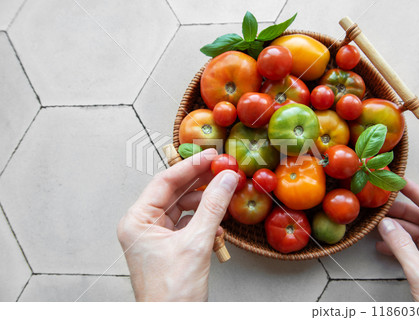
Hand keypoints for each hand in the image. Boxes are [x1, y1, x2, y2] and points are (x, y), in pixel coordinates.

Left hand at [117, 148, 237, 300]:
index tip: (211, 156)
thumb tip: (226, 179)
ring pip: (183, 207)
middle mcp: (143, 226)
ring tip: (225, 192)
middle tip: (222, 168)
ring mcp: (156, 236)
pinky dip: (204, 220)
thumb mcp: (196, 244)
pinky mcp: (169, 246)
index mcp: (137, 221)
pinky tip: (218, 222)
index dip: (190, 167)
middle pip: (174, 192)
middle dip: (200, 182)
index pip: (164, 182)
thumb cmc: (171, 295)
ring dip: (205, 202)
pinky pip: (188, 223)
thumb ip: (213, 207)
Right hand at [377, 179, 418, 300]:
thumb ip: (403, 248)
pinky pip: (417, 251)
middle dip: (402, 214)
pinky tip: (384, 247)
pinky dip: (400, 248)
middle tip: (383, 206)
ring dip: (398, 232)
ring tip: (379, 227)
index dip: (418, 193)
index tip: (401, 183)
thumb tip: (387, 226)